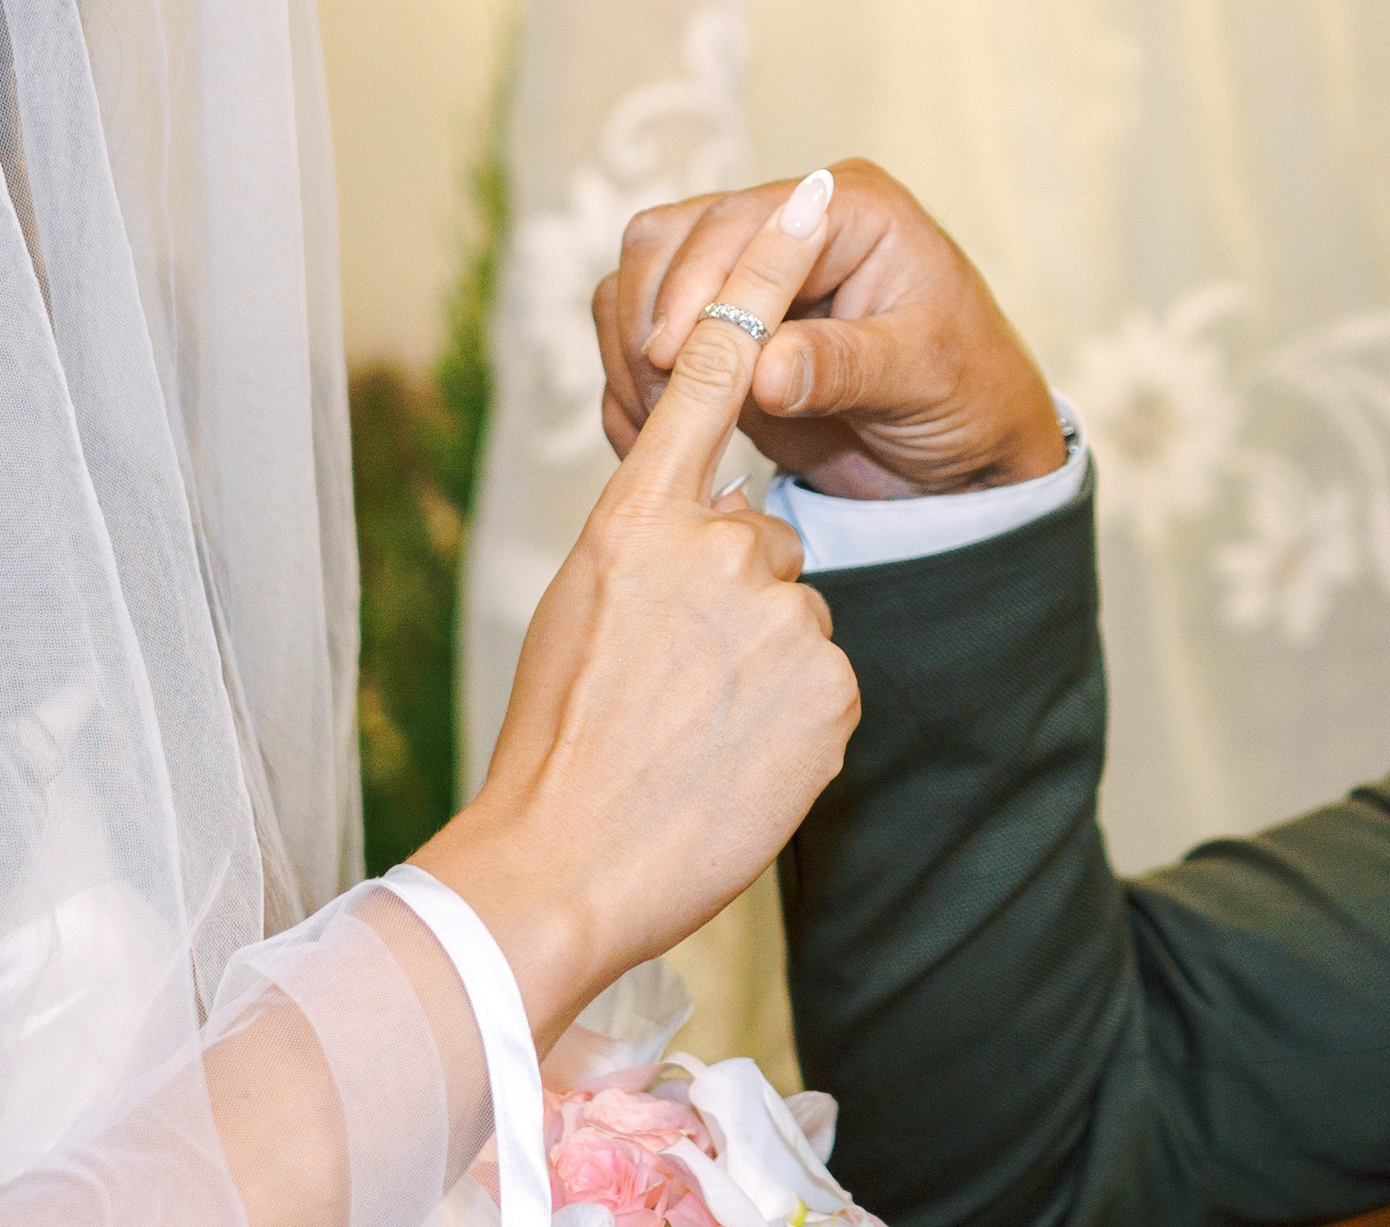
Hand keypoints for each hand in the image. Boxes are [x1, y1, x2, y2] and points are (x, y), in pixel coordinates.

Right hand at [414, 174, 859, 1047]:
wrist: (566, 869)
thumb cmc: (554, 742)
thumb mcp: (583, 607)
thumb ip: (653, 542)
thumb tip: (718, 525)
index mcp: (636, 519)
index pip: (713, 370)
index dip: (762, 276)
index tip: (807, 194)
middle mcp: (715, 549)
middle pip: (761, 539)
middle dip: (733, 599)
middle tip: (672, 681)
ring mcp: (781, 621)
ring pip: (794, 618)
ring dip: (761, 665)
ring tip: (698, 731)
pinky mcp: (834, 692)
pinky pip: (824, 683)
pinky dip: (792, 718)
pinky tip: (738, 761)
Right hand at [595, 159, 1065, 498]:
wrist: (966, 451)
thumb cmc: (970, 395)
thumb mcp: (922, 379)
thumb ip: (842, 367)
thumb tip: (762, 368)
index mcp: (846, 210)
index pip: (739, 221)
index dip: (695, 284)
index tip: (670, 355)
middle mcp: (784, 228)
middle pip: (668, 240)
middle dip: (650, 321)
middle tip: (661, 404)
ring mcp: (743, 277)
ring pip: (640, 284)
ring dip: (631, 355)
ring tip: (657, 428)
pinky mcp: (717, 331)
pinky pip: (641, 339)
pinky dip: (630, 385)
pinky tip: (646, 436)